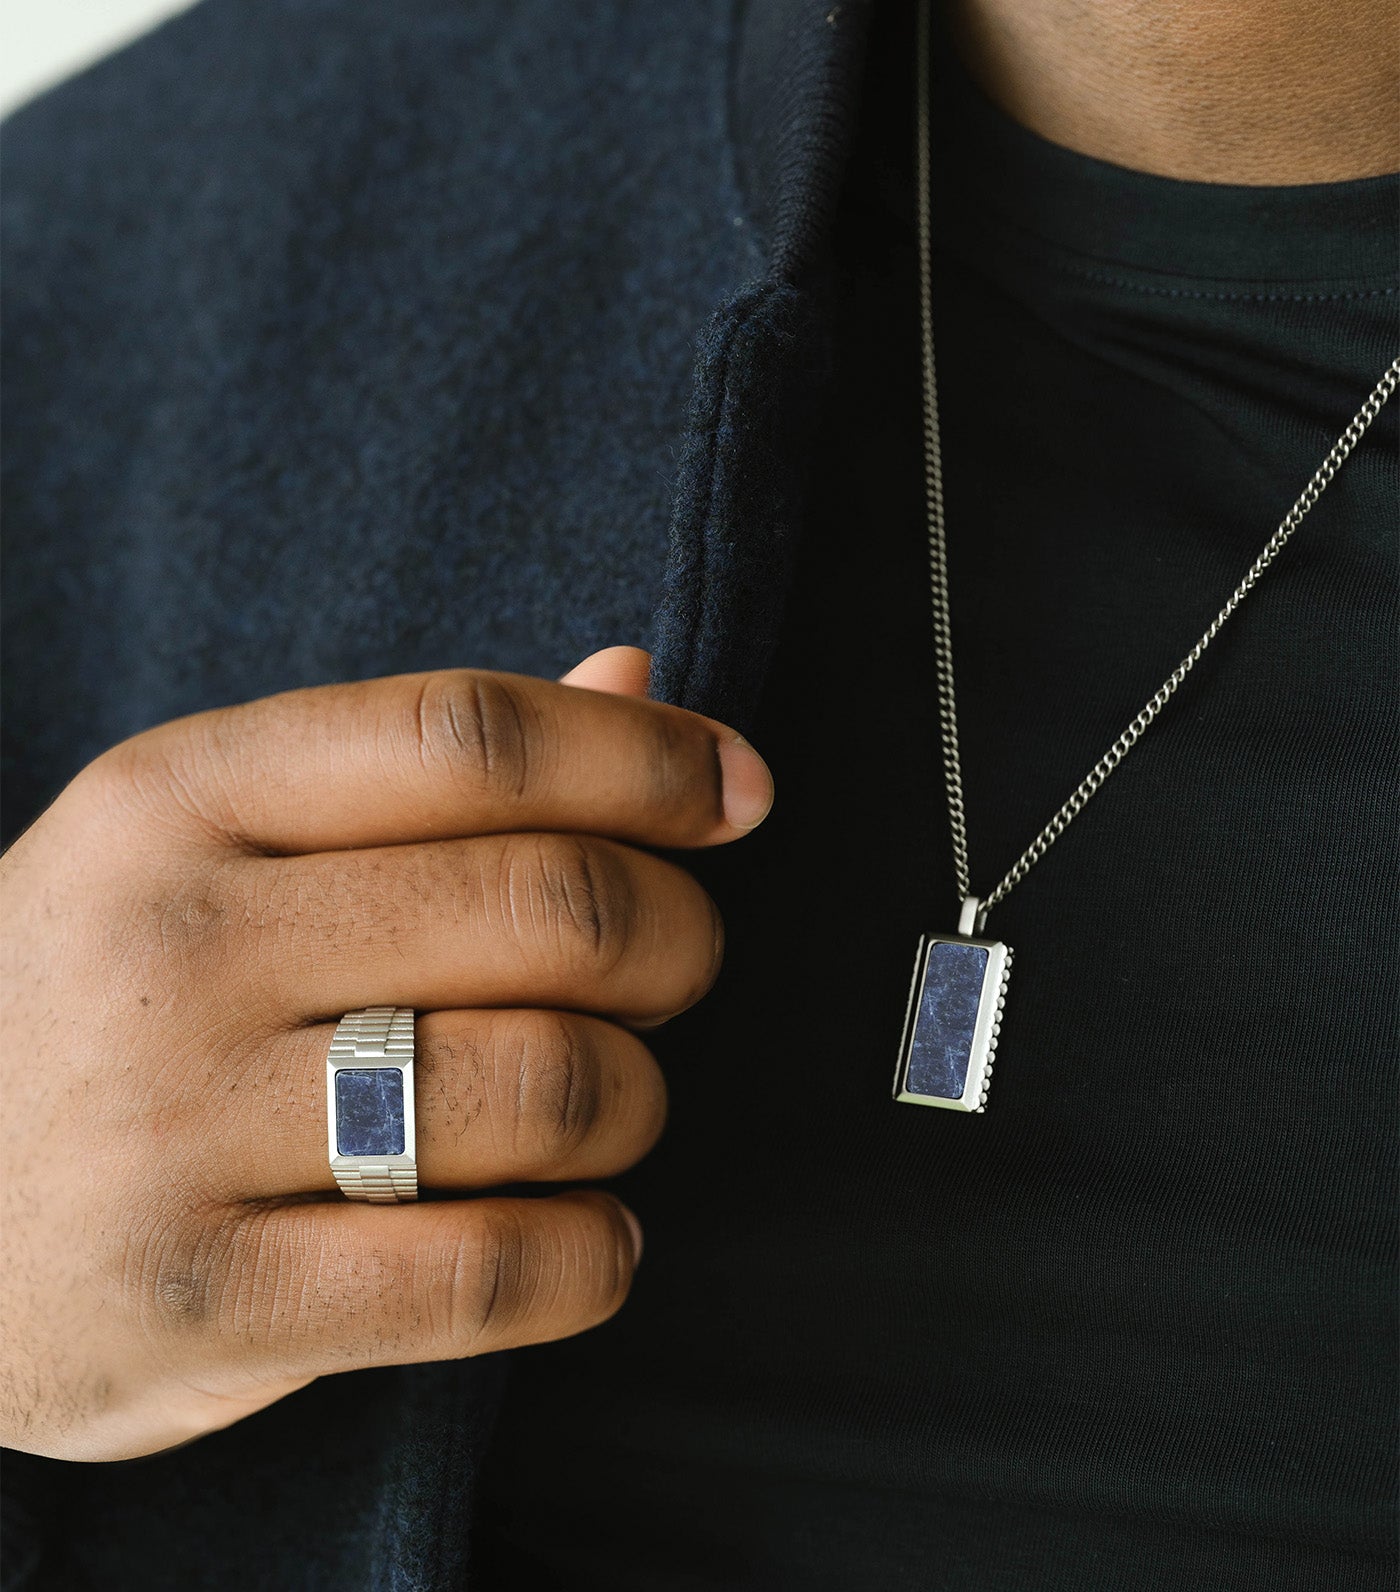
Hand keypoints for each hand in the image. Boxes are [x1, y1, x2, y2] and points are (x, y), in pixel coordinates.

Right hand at [0, 647, 772, 1460]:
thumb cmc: (104, 1003)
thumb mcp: (213, 845)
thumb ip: (426, 767)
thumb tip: (633, 681)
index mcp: (181, 797)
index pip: (473, 738)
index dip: (645, 760)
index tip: (736, 790)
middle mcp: (173, 947)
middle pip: (550, 904)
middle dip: (678, 938)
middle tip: (674, 969)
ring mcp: (172, 1130)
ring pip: (546, 1084)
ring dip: (637, 1099)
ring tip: (606, 1108)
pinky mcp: (196, 1303)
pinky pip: (488, 1272)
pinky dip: (592, 1256)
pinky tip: (587, 1237)